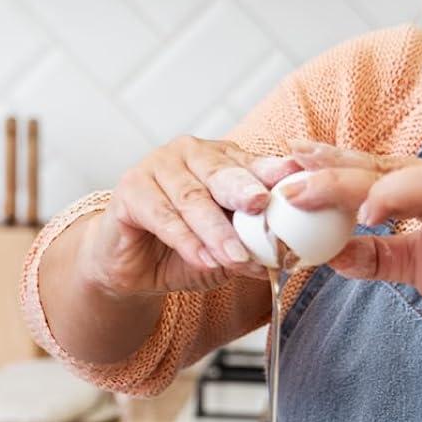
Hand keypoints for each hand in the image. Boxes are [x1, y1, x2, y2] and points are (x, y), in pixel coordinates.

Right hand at [76, 136, 300, 295]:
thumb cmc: (184, 249)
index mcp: (220, 159)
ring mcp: (157, 167)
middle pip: (221, 173)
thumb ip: (249, 242)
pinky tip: (203, 259)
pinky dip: (185, 241)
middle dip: (243, 190)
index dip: (271, 172)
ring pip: (192, 199)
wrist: (134, 267)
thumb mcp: (226, 246)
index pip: (250, 164)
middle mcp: (190, 154)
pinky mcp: (129, 190)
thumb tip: (281, 253)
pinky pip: (162, 216)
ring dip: (216, 231)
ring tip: (235, 257)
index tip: (292, 179)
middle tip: (259, 204)